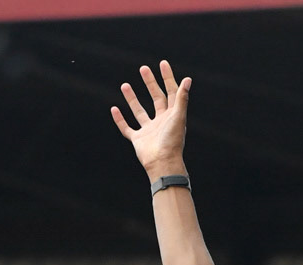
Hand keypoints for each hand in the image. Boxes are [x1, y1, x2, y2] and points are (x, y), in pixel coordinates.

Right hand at [110, 61, 190, 177]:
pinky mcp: (138, 140)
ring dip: (132, 98)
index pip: (171, 93)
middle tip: (143, 68)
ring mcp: (149, 131)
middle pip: (156, 99)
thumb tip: (188, 79)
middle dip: (150, 83)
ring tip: (125, 84)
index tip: (162, 63)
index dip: (168, 78)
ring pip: (139, 112)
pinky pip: (127, 128)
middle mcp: (161, 122)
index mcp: (172, 116)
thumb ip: (182, 98)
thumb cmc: (172, 141)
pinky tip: (114, 109)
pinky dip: (120, 120)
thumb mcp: (178, 117)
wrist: (162, 163)